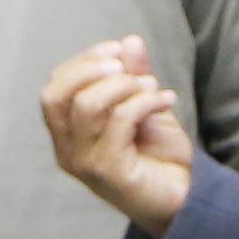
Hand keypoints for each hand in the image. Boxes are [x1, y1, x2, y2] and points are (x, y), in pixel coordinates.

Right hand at [40, 36, 197, 234]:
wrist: (185, 197)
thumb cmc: (159, 155)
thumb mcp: (144, 106)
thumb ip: (133, 76)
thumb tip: (129, 41)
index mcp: (67, 135)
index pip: (53, 90)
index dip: (82, 62)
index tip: (117, 51)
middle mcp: (67, 151)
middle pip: (55, 96)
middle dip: (89, 69)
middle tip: (126, 66)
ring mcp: (84, 163)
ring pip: (86, 105)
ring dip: (123, 86)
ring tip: (152, 86)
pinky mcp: (107, 171)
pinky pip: (119, 121)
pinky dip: (145, 101)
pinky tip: (167, 99)